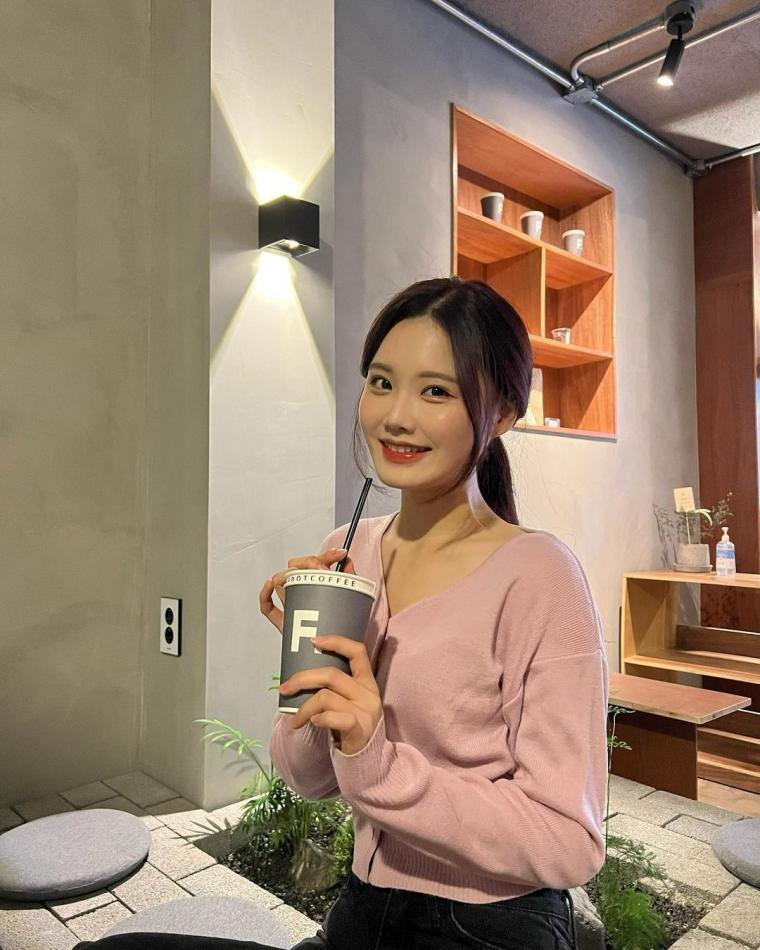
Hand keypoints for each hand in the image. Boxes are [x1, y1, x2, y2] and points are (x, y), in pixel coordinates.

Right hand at [259, 549, 356, 633]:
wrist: (340, 653)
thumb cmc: (344, 626)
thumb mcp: (352, 597)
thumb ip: (349, 577)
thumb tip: (346, 559)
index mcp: (316, 585)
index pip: (316, 563)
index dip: (326, 555)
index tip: (340, 554)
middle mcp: (302, 592)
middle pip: (295, 567)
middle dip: (308, 563)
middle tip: (323, 570)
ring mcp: (291, 605)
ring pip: (280, 582)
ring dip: (288, 575)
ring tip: (304, 578)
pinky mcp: (284, 622)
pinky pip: (267, 608)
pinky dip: (265, 595)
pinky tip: (270, 585)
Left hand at [279, 635, 381, 755]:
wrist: (367, 760)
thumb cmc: (350, 726)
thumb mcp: (349, 702)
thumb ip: (335, 687)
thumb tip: (301, 674)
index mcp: (366, 681)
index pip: (357, 652)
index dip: (336, 642)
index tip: (313, 641)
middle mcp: (368, 693)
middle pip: (331, 674)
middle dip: (302, 679)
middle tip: (284, 689)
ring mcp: (365, 711)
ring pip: (325, 697)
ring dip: (303, 708)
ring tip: (295, 720)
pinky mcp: (359, 729)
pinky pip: (332, 717)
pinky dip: (318, 718)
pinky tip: (312, 723)